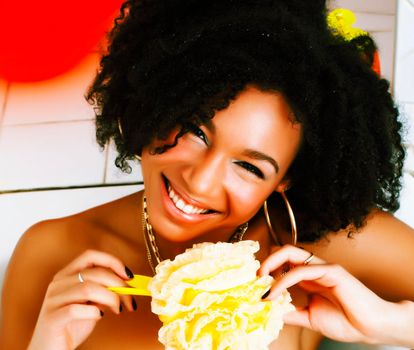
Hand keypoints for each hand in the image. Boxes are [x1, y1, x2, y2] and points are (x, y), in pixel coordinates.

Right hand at [28, 250, 135, 349]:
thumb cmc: (72, 325)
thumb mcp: (91, 303)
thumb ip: (103, 290)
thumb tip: (127, 283)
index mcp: (67, 275)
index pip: (90, 255)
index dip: (112, 262)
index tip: (128, 276)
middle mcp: (58, 283)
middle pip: (95, 273)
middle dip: (118, 285)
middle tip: (129, 300)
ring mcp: (53, 300)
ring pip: (88, 288)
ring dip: (110, 298)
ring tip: (117, 309)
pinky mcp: (51, 318)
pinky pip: (76, 309)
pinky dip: (94, 311)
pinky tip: (99, 316)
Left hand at [259, 245, 398, 344]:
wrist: (370, 328)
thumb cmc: (346, 321)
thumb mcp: (309, 317)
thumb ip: (291, 312)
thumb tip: (271, 312)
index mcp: (308, 277)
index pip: (283, 263)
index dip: (268, 268)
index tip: (255, 282)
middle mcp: (313, 269)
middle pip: (285, 252)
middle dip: (267, 260)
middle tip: (255, 276)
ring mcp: (322, 268)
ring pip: (291, 253)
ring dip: (271, 264)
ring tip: (260, 279)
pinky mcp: (331, 271)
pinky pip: (302, 270)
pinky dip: (284, 280)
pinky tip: (275, 291)